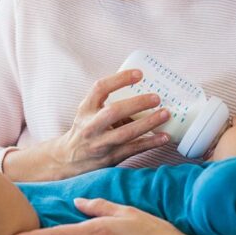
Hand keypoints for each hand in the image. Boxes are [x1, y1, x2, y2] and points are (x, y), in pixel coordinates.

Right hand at [53, 69, 169, 177]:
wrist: (69, 160)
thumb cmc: (85, 130)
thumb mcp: (88, 112)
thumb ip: (107, 102)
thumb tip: (141, 91)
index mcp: (86, 108)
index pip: (100, 88)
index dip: (119, 79)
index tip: (139, 74)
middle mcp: (90, 126)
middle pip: (114, 111)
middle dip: (137, 103)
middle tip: (157, 98)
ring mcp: (100, 144)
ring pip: (126, 133)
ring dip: (148, 123)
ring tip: (165, 114)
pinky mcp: (110, 158)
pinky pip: (133, 149)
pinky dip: (151, 142)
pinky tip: (164, 137)